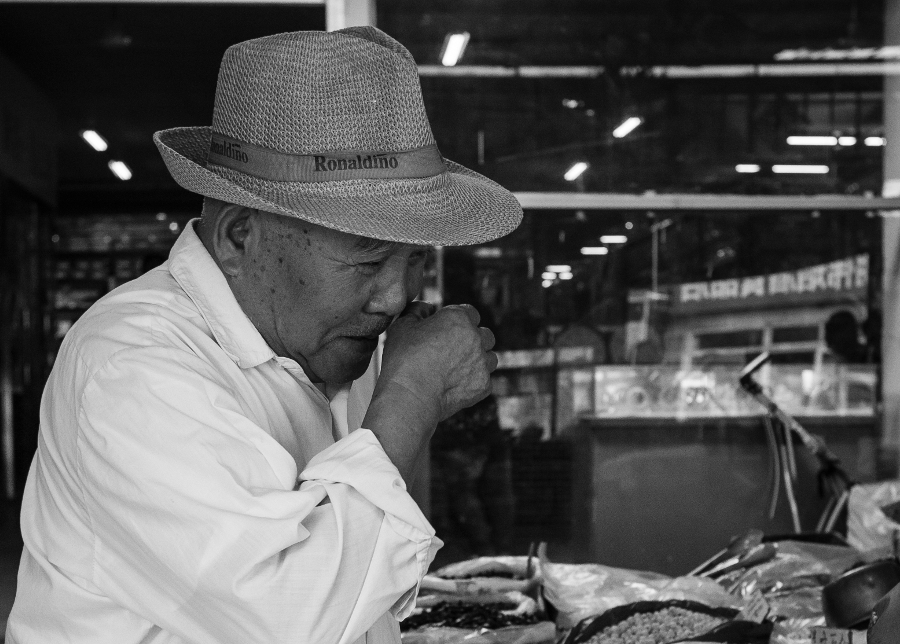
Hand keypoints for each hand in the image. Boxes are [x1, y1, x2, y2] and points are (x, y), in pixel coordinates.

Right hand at [379, 302, 495, 421]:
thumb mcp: (402, 326)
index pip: (470, 312)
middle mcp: (476, 338)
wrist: (409, 396)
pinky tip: (455, 386)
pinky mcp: (483, 385)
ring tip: (457, 369)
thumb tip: (428, 308)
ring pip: (489, 358)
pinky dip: (473, 382)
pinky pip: (484, 380)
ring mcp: (482, 363)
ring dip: (478, 360)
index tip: (447, 330)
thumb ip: (417, 310)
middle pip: (485, 335)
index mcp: (458, 318)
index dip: (458, 321)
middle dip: (473, 340)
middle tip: (453, 351)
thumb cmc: (403, 359)